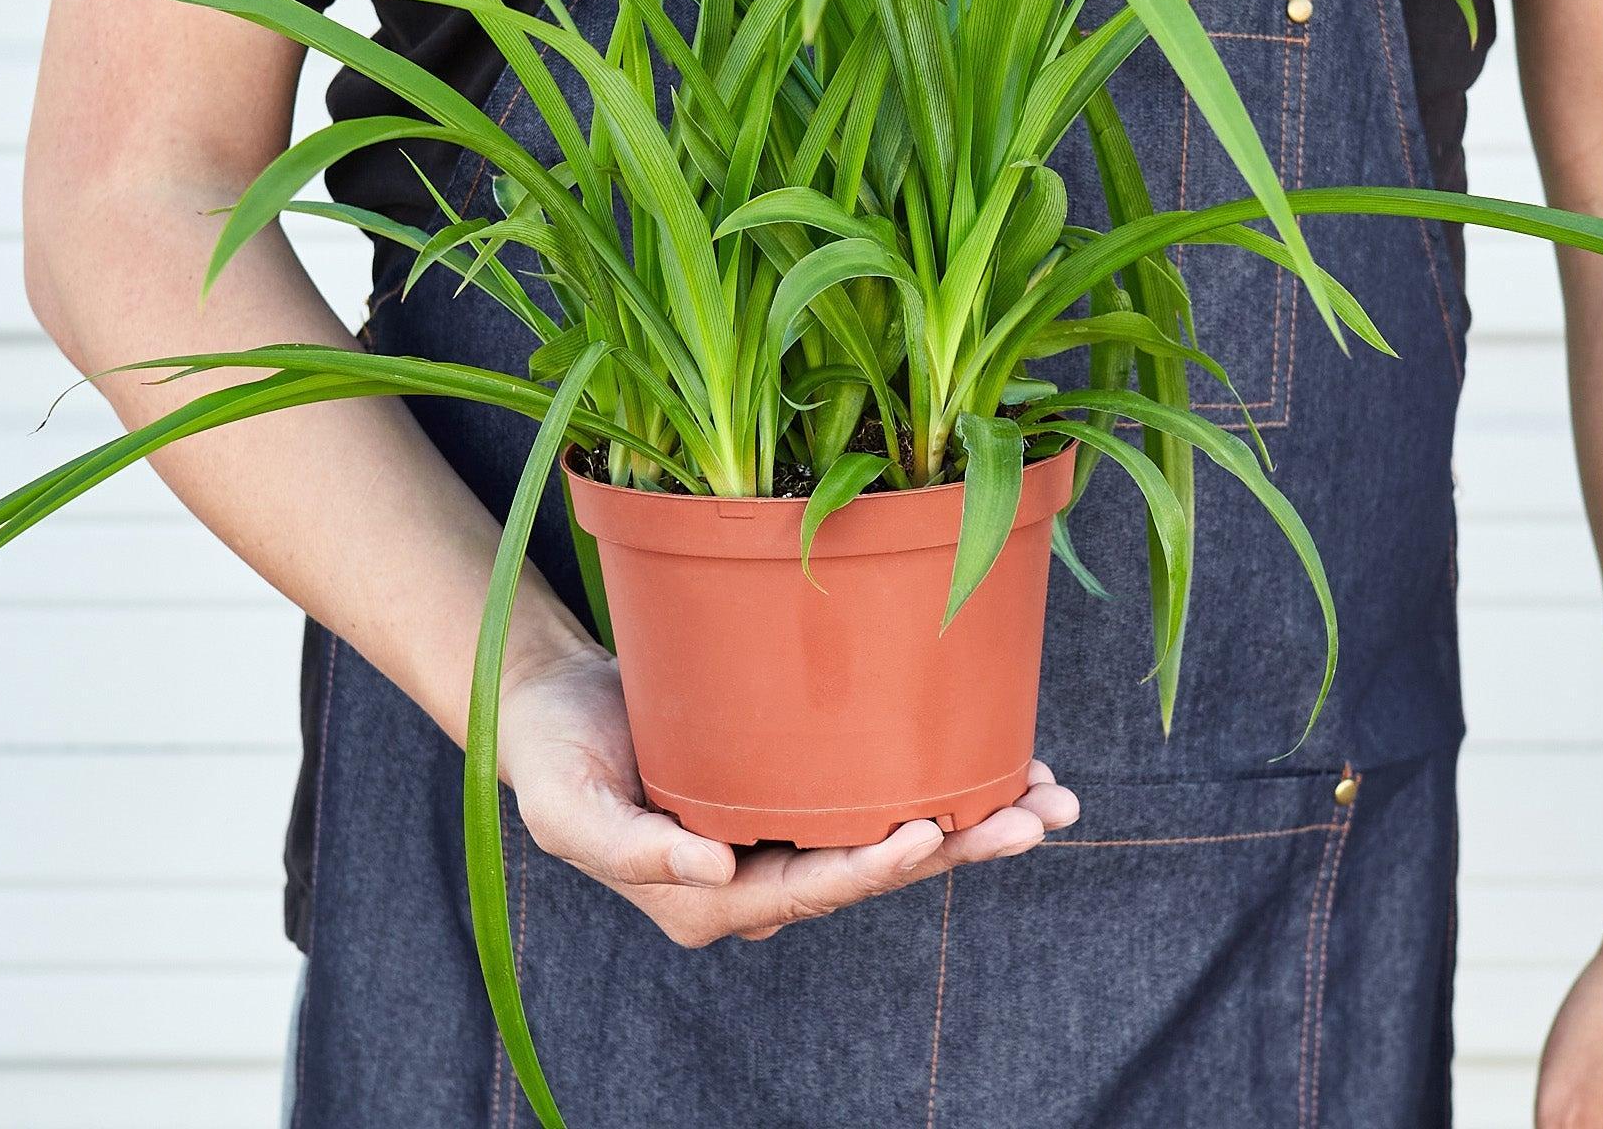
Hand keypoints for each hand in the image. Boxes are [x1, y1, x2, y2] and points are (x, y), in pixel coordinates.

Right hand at [496, 639, 1079, 947]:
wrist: (552, 704)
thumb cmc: (552, 756)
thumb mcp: (566, 806)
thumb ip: (632, 847)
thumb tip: (718, 871)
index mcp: (709, 897)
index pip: (812, 890)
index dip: (875, 868)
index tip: (931, 830)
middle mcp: (762, 878)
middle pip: (876, 869)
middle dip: (963, 846)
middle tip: (1039, 814)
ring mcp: (785, 833)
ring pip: (893, 834)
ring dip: (975, 818)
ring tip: (1050, 792)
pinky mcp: (797, 786)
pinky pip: (876, 791)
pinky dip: (938, 777)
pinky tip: (997, 757)